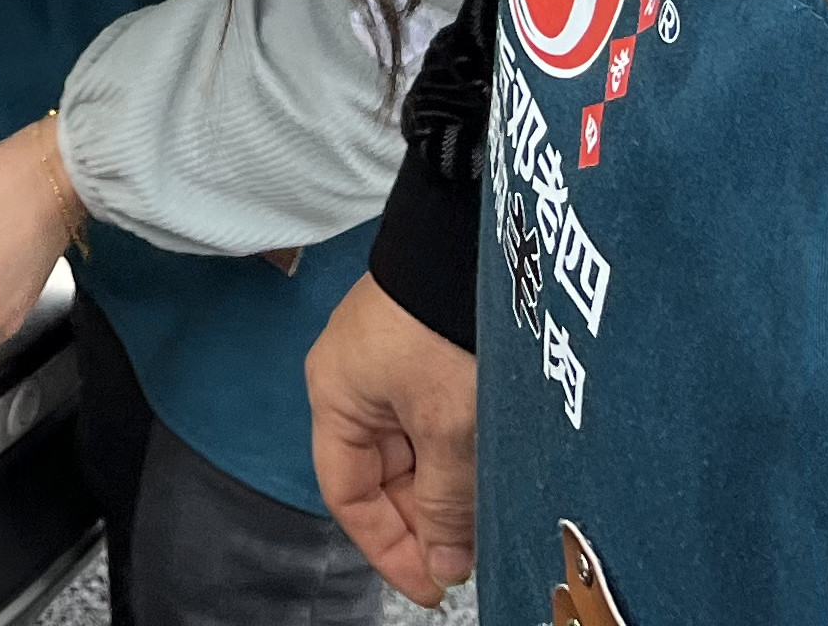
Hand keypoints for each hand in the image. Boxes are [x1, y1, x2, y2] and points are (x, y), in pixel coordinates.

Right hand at [309, 274, 475, 600]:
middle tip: (468, 557)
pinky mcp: (426, 349)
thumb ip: (442, 504)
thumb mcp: (445, 428)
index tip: (430, 586)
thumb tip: (443, 564)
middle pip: (382, 475)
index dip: (387, 547)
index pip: (348, 495)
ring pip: (415, 449)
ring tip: (487, 516)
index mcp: (335, 396)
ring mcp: (391, 362)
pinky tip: (491, 471)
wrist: (473, 241)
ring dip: (447, 487)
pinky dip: (459, 451)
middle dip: (423, 520)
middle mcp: (355, 380)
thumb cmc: (443, 321)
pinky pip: (435, 420)